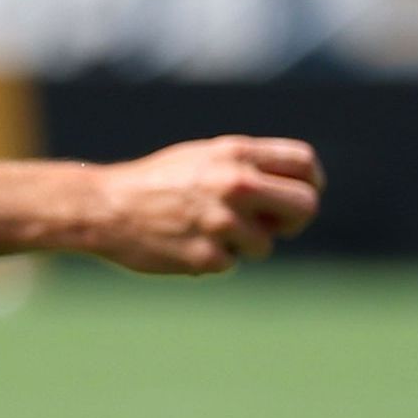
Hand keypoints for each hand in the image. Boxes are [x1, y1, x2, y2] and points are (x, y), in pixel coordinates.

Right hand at [76, 135, 322, 273]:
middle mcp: (235, 184)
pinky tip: (187, 244)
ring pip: (266, 244)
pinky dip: (214, 259)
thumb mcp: (205, 157)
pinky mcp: (207, 256)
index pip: (304, 165)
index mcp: (236, 154)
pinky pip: (231, 263)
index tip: (301, 194)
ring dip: (244, 244)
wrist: (107, 208)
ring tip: (207, 231)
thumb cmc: (158, 182)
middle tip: (273, 226)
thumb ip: (248, 165)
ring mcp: (222, 222)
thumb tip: (296, 186)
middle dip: (294, 221)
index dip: (311, 183)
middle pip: (306, 207)